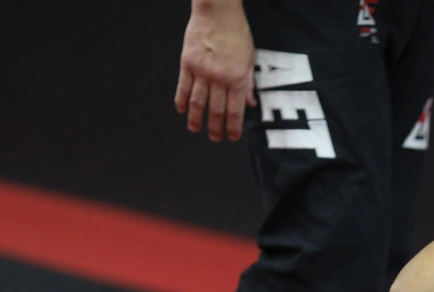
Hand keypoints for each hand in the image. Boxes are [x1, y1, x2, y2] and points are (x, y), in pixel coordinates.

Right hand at [174, 3, 257, 141]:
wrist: (218, 11)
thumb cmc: (236, 32)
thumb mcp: (250, 59)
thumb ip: (249, 83)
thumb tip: (251, 104)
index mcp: (237, 78)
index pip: (235, 110)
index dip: (233, 127)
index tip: (231, 137)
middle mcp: (219, 78)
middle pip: (216, 110)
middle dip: (215, 127)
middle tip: (215, 138)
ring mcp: (201, 71)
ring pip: (198, 102)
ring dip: (196, 119)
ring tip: (195, 129)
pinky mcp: (187, 63)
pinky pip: (183, 86)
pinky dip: (182, 100)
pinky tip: (182, 109)